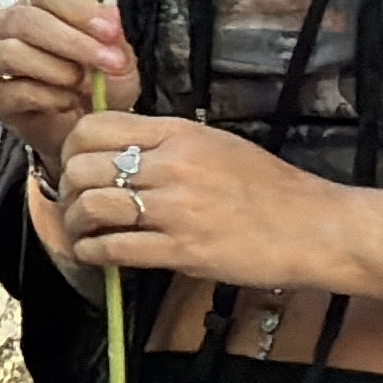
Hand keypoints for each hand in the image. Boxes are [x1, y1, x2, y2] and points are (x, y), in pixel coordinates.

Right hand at [0, 0, 137, 144]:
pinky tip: (69, 102)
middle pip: (25, 19)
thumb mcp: (119, 59)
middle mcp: (12, 27)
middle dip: (72, 42)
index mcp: (43, 6)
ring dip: (57, 69)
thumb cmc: (102, 87)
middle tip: (108, 62)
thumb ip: (114, 37)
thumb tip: (110, 15)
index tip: (110, 30)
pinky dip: (48, 97)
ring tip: (85, 85)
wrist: (89, 131)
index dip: (78, 7)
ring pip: (12, 52)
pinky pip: (13, 90)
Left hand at [36, 99, 363, 299]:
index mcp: (180, 133)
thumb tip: (117, 153)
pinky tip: (96, 256)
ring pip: (91, 209)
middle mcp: (173, 165)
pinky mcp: (183, 250)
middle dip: (66, 191)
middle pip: (82, 168)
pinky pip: (113, 249)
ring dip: (75, 226)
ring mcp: (177, 208)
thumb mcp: (217, 146)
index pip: (94, 127)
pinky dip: (93, 254)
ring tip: (83, 234)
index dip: (71, 150)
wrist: (317, 228)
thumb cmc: (271, 190)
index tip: (74, 167)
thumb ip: (166, 144)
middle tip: (74, 206)